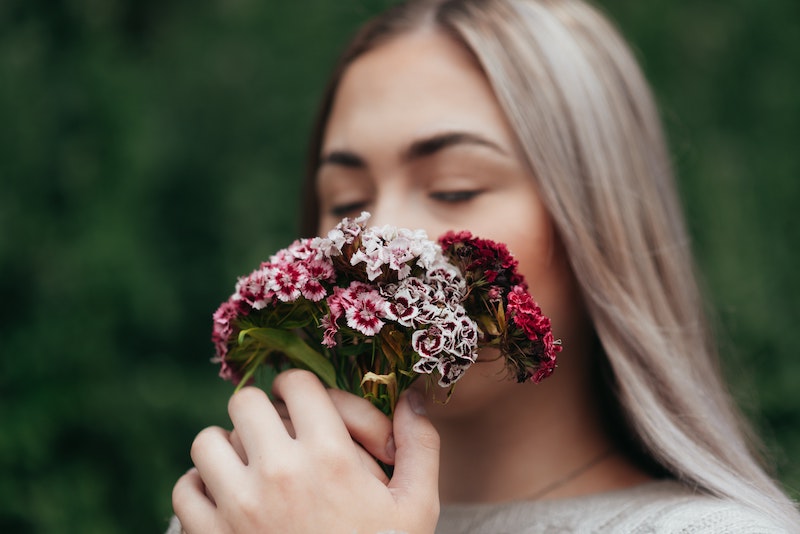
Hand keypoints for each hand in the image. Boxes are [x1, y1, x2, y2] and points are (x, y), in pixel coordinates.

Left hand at [171, 370, 439, 532]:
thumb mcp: (416, 506)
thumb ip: (419, 444)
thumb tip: (413, 395)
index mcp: (330, 457)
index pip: (296, 383)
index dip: (302, 389)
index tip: (307, 408)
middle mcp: (279, 473)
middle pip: (245, 402)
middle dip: (264, 412)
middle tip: (281, 435)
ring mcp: (237, 507)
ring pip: (208, 441)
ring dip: (228, 448)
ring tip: (253, 467)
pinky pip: (185, 488)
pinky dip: (202, 489)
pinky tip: (228, 500)